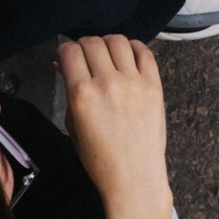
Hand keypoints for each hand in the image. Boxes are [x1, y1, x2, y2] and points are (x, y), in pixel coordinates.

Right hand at [59, 32, 174, 218]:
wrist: (133, 176)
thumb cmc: (100, 157)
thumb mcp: (73, 124)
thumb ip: (69, 91)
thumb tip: (65, 65)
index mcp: (82, 95)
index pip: (70, 52)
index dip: (66, 51)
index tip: (68, 56)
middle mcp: (108, 84)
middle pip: (93, 42)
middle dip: (84, 45)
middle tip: (85, 56)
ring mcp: (134, 83)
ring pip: (118, 41)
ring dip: (108, 43)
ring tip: (106, 54)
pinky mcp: (154, 86)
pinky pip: (144, 53)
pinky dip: (133, 47)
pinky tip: (127, 55)